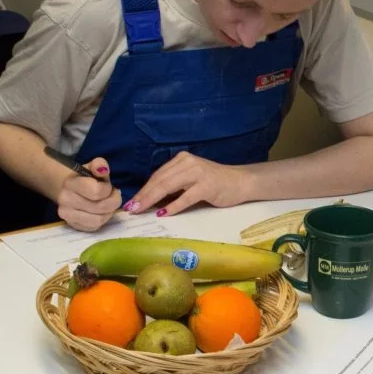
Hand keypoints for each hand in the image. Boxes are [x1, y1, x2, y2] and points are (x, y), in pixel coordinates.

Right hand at [56, 157, 120, 231]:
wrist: (71, 191)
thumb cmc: (87, 179)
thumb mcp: (93, 168)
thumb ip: (99, 166)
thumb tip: (102, 169)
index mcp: (70, 183)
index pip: (97, 192)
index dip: (108, 190)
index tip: (108, 187)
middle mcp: (65, 200)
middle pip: (101, 207)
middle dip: (112, 201)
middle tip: (112, 196)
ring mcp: (67, 215)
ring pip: (99, 219)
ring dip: (108, 212)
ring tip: (107, 204)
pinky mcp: (73, 225)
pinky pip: (95, 227)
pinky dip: (102, 220)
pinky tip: (100, 212)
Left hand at [124, 152, 245, 216]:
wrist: (240, 182)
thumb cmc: (214, 183)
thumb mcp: (191, 179)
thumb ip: (174, 185)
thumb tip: (150, 200)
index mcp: (182, 159)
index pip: (158, 175)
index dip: (143, 189)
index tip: (132, 202)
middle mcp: (188, 163)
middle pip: (160, 180)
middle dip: (144, 195)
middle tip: (131, 208)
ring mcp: (198, 173)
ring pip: (169, 187)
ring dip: (153, 200)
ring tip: (141, 210)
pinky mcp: (207, 186)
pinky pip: (186, 197)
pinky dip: (173, 206)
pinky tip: (163, 214)